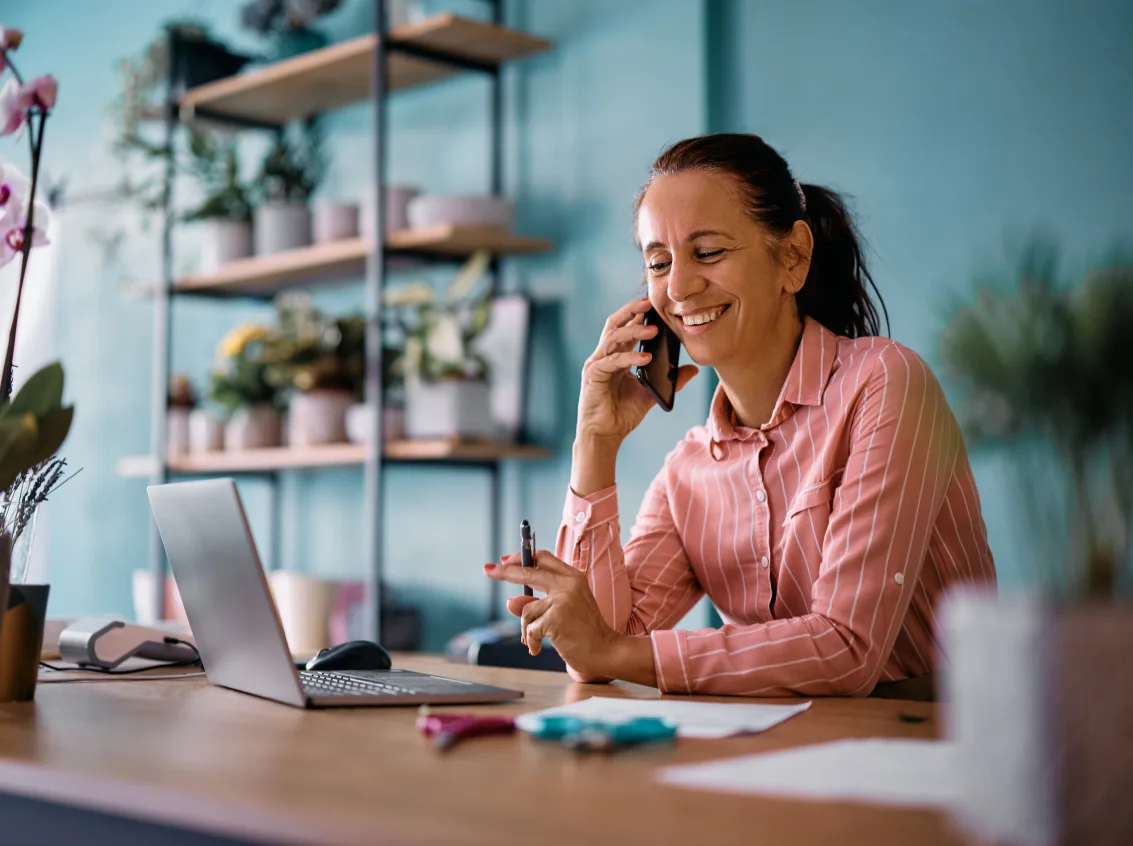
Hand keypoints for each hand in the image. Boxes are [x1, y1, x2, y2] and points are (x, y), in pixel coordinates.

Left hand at [483, 550, 617, 681]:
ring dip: (526, 628)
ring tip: (534, 641)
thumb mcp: (560, 612)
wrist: (604, 652)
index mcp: (573, 577)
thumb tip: (511, 602)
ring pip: (526, 609)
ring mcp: (562, 600)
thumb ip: (537, 603)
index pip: (544, 558)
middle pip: (529, 572)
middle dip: (505, 571)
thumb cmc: (584, 633)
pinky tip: (538, 649)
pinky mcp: (555, 618)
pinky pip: (530, 629)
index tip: (505, 559)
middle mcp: (568, 584)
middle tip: (488, 570)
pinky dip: (530, 641)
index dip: (523, 557)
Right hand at [576, 296, 698, 446]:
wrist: (604, 435)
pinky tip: (646, 357)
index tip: (654, 303)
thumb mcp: (651, 393)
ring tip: (654, 329)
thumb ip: (670, 380)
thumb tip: (693, 370)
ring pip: (613, 338)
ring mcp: (596, 364)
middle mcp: (604, 356)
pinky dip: (630, 357)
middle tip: (649, 302)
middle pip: (614, 324)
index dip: (637, 313)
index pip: (625, 328)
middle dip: (631, 310)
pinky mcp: (593, 376)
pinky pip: (613, 361)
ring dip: (633, 331)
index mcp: (616, 357)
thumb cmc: (622, 414)